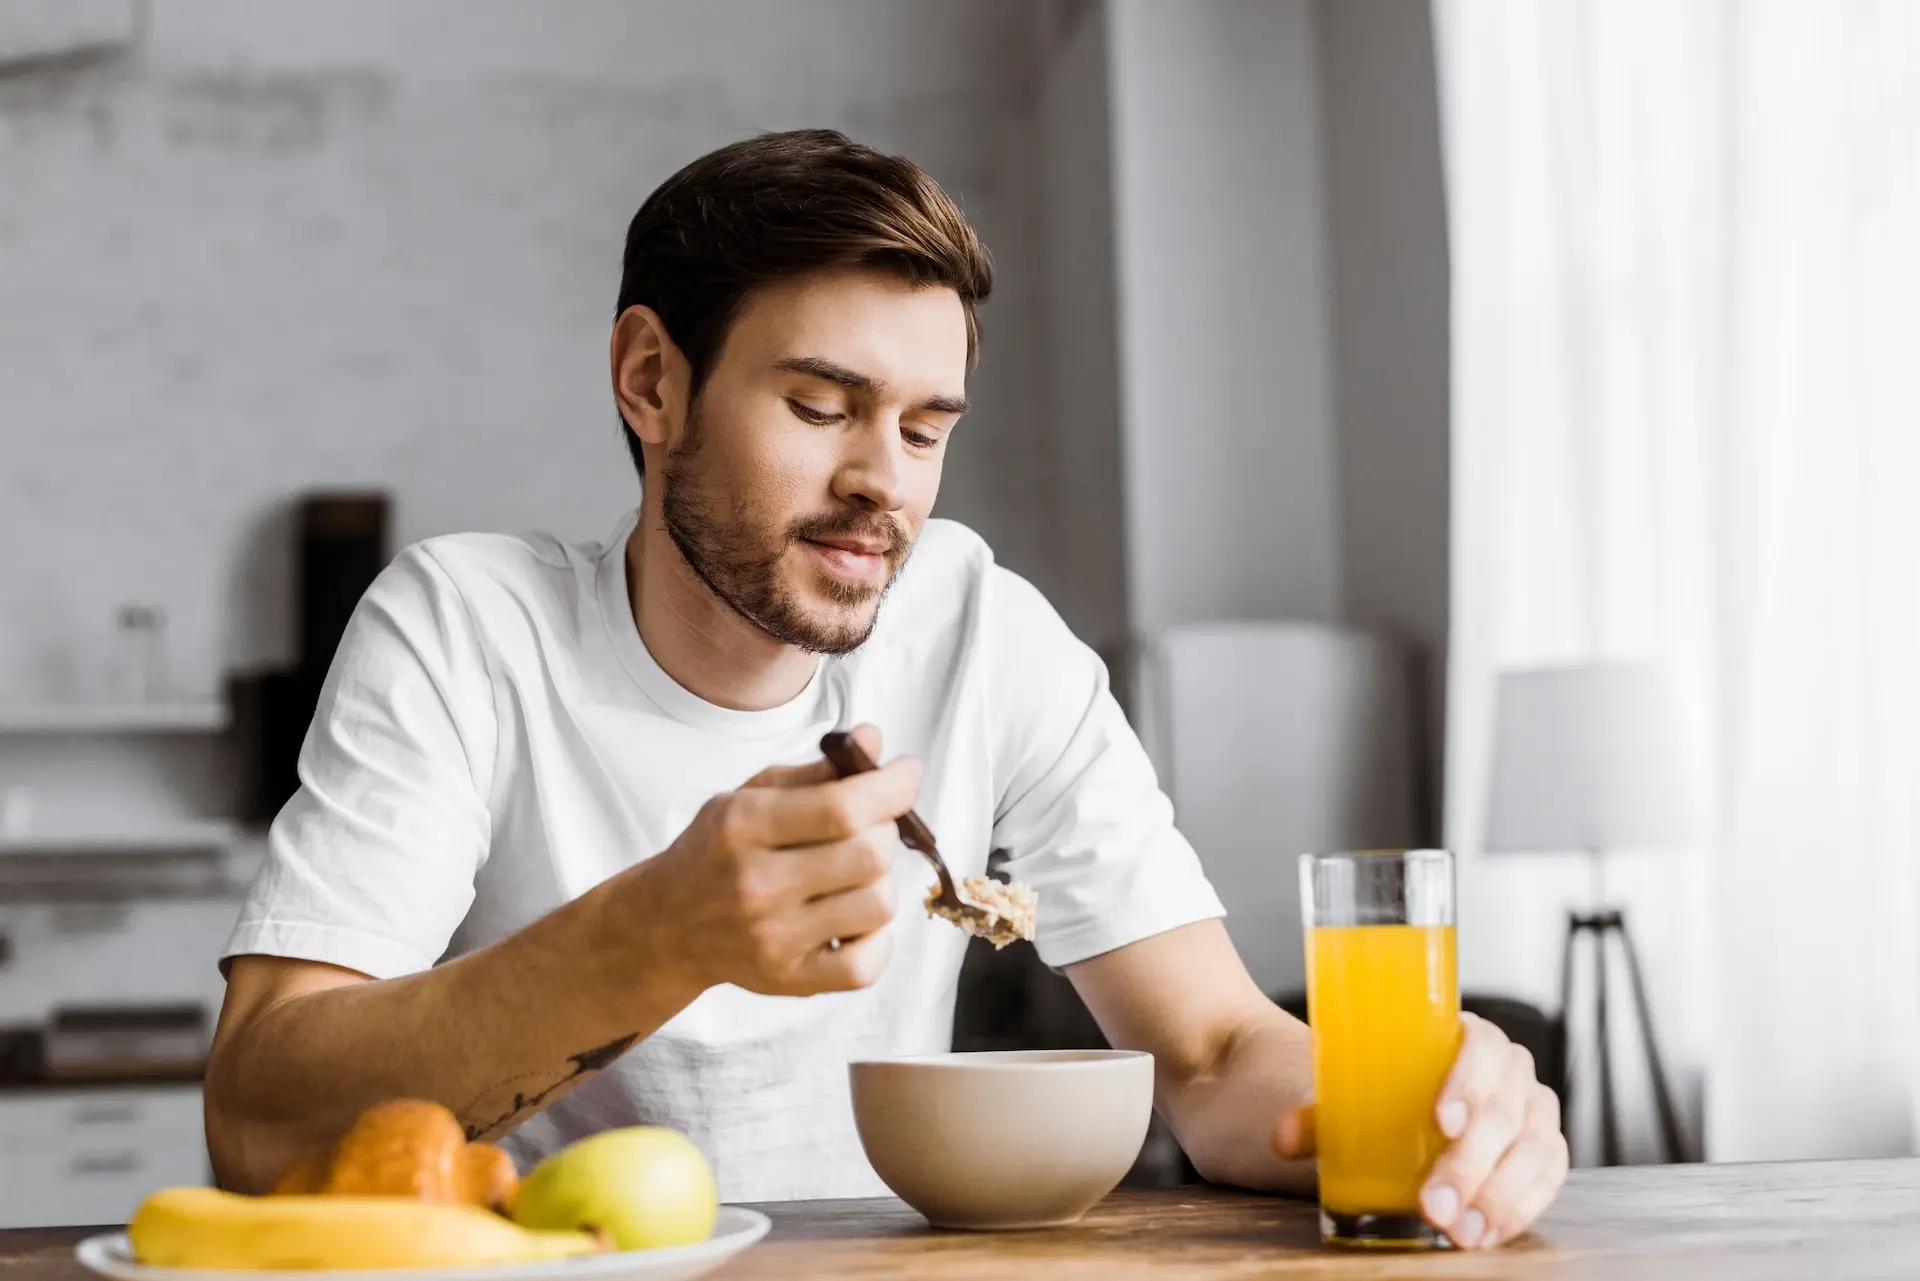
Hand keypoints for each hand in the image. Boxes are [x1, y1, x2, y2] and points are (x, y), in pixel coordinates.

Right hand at [613, 723, 918, 998]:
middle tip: (871, 825)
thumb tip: (873, 740)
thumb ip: (816, 771)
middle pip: (869, 855)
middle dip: (886, 829)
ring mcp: (774, 939)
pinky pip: (867, 965)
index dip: (891, 786)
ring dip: (880, 880)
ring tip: (854, 873)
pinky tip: (852, 918)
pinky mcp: (790, 980)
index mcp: (744, 826)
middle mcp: (757, 885)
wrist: (667, 925)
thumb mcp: (750, 796)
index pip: (841, 807)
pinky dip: (876, 938)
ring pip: (878, 904)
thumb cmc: (718, 851)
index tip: (905, 772)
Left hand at [1273, 1011, 1567, 1248]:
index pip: (1482, 1047)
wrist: (1409, 1105)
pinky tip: (1486, 1234)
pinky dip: (1520, 1209)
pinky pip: (1547, 1179)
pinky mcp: (1543, 1152)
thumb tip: (1282, 1137)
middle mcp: (1510, 1071)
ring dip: (1497, 1197)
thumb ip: (1317, 1116)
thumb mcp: (1350, 1096)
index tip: (1440, 1123)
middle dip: (1470, 1164)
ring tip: (1457, 1232)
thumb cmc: (1384, 1092)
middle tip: (1433, 1205)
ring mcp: (1532, 1112)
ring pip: (1533, 1150)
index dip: (1468, 1082)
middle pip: (1505, 1110)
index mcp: (1467, 1037)